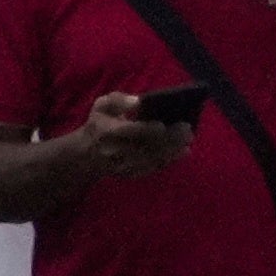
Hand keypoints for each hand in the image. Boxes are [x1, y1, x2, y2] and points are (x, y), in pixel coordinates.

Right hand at [66, 90, 197, 179]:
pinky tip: (181, 151)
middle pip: (145, 146)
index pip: (130, 132)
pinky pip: (152, 168)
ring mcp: (123, 166)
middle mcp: (115, 152)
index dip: (147, 129)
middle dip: (168, 139)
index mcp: (107, 132)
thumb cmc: (100, 123)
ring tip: (188, 140)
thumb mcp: (103, 105)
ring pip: (151, 159)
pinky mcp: (130, 174)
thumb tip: (138, 101)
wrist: (87, 154)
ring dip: (172, 150)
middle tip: (187, 130)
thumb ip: (120, 100)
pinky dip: (168, 160)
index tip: (163, 124)